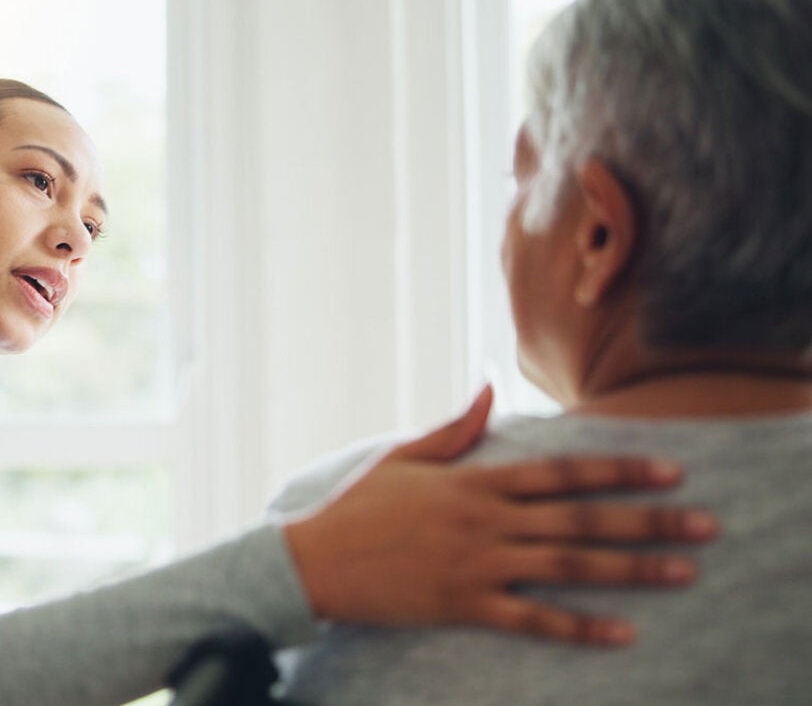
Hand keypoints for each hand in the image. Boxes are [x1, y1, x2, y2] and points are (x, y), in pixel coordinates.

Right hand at [283, 386, 717, 646]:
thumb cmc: (355, 507)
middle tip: (705, 525)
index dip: (620, 470)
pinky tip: (621, 631)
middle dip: (649, 520)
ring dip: (631, 570)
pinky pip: (532, 620)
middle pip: (581, 520)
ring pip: (568, 567)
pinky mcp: (462, 604)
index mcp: (474, 481)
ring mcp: (476, 564)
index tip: (670, 470)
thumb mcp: (402, 457)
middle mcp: (484, 521)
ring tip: (683, 572)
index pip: (562, 473)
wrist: (313, 561)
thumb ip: (454, 428)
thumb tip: (489, 387)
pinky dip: (579, 627)